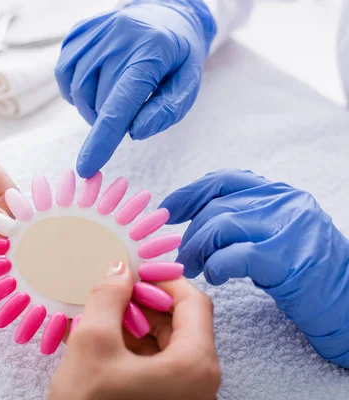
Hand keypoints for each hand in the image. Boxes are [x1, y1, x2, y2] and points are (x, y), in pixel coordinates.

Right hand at [49, 262, 219, 399]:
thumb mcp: (92, 342)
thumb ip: (108, 297)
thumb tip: (119, 268)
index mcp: (196, 364)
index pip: (193, 300)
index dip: (162, 279)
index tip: (133, 271)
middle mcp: (200, 380)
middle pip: (181, 320)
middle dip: (145, 301)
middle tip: (112, 293)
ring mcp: (185, 394)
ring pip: (167, 341)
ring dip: (136, 322)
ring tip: (102, 316)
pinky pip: (158, 362)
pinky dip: (134, 345)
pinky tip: (105, 340)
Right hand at [55, 0, 215, 177]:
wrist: (168, 14)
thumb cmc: (178, 57)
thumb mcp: (188, 84)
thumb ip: (166, 110)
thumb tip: (135, 132)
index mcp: (150, 51)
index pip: (120, 103)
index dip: (102, 139)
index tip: (86, 167)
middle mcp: (118, 37)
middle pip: (97, 102)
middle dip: (109, 120)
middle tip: (128, 114)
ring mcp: (95, 32)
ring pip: (78, 91)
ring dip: (92, 107)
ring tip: (113, 100)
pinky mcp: (79, 33)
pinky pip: (64, 73)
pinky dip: (75, 90)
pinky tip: (94, 87)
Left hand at [160, 169, 348, 366]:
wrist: (346, 299)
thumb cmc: (302, 268)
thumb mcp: (273, 230)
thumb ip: (241, 217)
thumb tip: (191, 219)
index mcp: (277, 192)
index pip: (222, 180)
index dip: (189, 195)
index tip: (168, 212)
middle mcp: (283, 202)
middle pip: (216, 207)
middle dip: (191, 233)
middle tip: (183, 256)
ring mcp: (286, 227)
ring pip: (220, 227)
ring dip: (198, 250)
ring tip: (194, 267)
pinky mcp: (286, 258)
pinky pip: (233, 256)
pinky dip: (216, 266)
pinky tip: (215, 276)